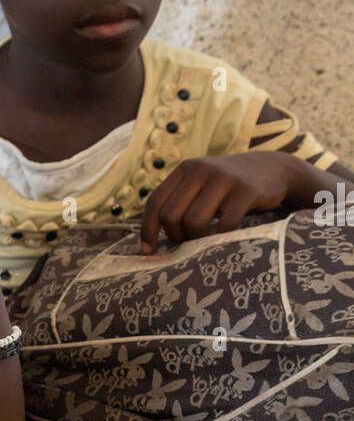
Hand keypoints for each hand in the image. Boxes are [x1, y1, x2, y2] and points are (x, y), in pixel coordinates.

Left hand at [140, 151, 301, 252]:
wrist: (271, 169)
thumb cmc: (228, 187)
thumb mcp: (201, 186)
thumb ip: (180, 203)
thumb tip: (152, 243)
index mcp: (184, 170)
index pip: (155, 203)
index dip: (148, 230)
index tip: (148, 252)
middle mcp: (200, 171)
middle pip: (171, 216)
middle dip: (176, 236)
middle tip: (188, 242)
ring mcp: (223, 179)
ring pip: (194, 221)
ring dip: (196, 239)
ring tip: (205, 240)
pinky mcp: (245, 190)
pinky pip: (225, 224)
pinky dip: (221, 237)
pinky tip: (224, 238)